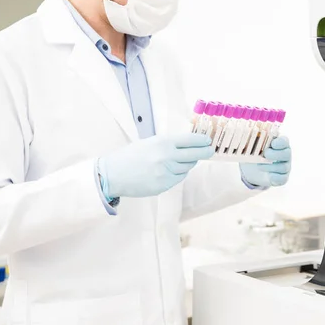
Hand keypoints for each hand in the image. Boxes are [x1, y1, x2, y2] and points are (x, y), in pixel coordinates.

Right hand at [99, 133, 213, 197]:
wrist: (113, 174)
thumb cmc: (130, 156)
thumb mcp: (149, 143)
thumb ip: (168, 144)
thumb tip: (188, 144)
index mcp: (163, 142)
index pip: (190, 140)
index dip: (202, 140)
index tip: (208, 140)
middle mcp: (167, 156)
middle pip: (195, 154)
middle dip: (205, 152)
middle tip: (210, 151)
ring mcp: (167, 172)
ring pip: (188, 167)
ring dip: (189, 163)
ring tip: (186, 159)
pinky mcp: (164, 185)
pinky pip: (179, 178)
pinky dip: (179, 173)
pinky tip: (173, 170)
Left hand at [240, 137, 291, 186]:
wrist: (251, 167)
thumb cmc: (254, 151)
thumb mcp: (251, 143)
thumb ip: (251, 137)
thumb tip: (246, 131)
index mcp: (279, 143)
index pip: (284, 141)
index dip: (280, 142)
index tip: (272, 143)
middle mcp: (284, 154)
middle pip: (287, 154)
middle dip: (276, 154)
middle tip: (265, 154)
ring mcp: (285, 166)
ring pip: (284, 167)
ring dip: (271, 166)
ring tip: (259, 165)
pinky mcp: (282, 177)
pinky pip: (282, 179)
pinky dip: (275, 178)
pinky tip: (269, 176)